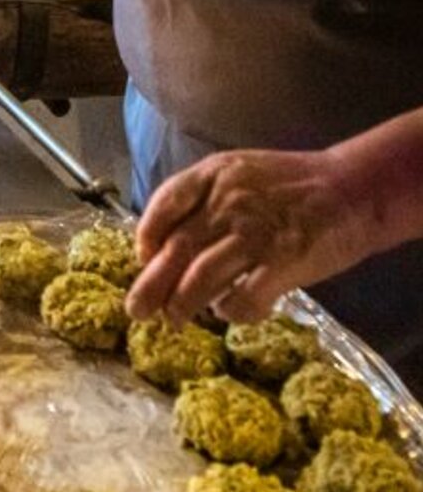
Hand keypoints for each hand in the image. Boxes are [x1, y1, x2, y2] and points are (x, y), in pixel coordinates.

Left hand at [125, 149, 366, 325]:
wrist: (354, 188)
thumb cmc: (288, 185)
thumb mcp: (237, 173)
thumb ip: (200, 199)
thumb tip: (163, 243)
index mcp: (213, 175)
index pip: (163, 205)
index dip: (146, 238)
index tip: (144, 260)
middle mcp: (229, 203)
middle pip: (176, 250)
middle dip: (150, 286)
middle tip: (136, 311)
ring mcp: (256, 233)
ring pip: (201, 278)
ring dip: (182, 305)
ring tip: (174, 319)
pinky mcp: (285, 262)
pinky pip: (244, 297)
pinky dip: (230, 311)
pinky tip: (228, 313)